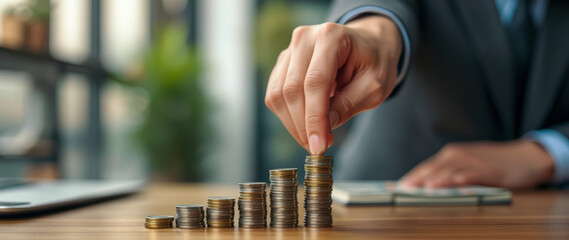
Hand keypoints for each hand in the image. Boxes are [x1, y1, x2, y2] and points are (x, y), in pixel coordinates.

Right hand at [264, 16, 401, 154]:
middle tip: (319, 147)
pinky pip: (275, 95)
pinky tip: (307, 124)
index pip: (315, 83)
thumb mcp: (374, 87)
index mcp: (331, 37)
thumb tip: (323, 129)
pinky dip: (287, 116)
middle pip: (291, 90)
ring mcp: (290, 50)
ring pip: (278, 95)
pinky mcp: (283, 64)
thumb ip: (349, 105)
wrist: (369, 45)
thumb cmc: (374, 63)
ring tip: (315, 138)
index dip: (314, 118)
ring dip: (293, 124)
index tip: (319, 146)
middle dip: (303, 125)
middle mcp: (304, 39)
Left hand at [400, 141, 554, 188]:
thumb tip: (424, 187)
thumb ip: (448, 173)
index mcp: (450, 155)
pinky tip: (450, 185)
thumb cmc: (493, 163)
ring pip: (448, 172)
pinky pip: (470, 175)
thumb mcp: (467, 164)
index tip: (392, 188)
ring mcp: (472, 162)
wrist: (526, 156)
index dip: (409, 178)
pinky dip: (458, 180)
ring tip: (420, 189)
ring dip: (433, 181)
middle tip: (399, 191)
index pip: (424, 167)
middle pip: (432, 169)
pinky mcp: (487, 170)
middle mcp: (457, 155)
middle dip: (415, 181)